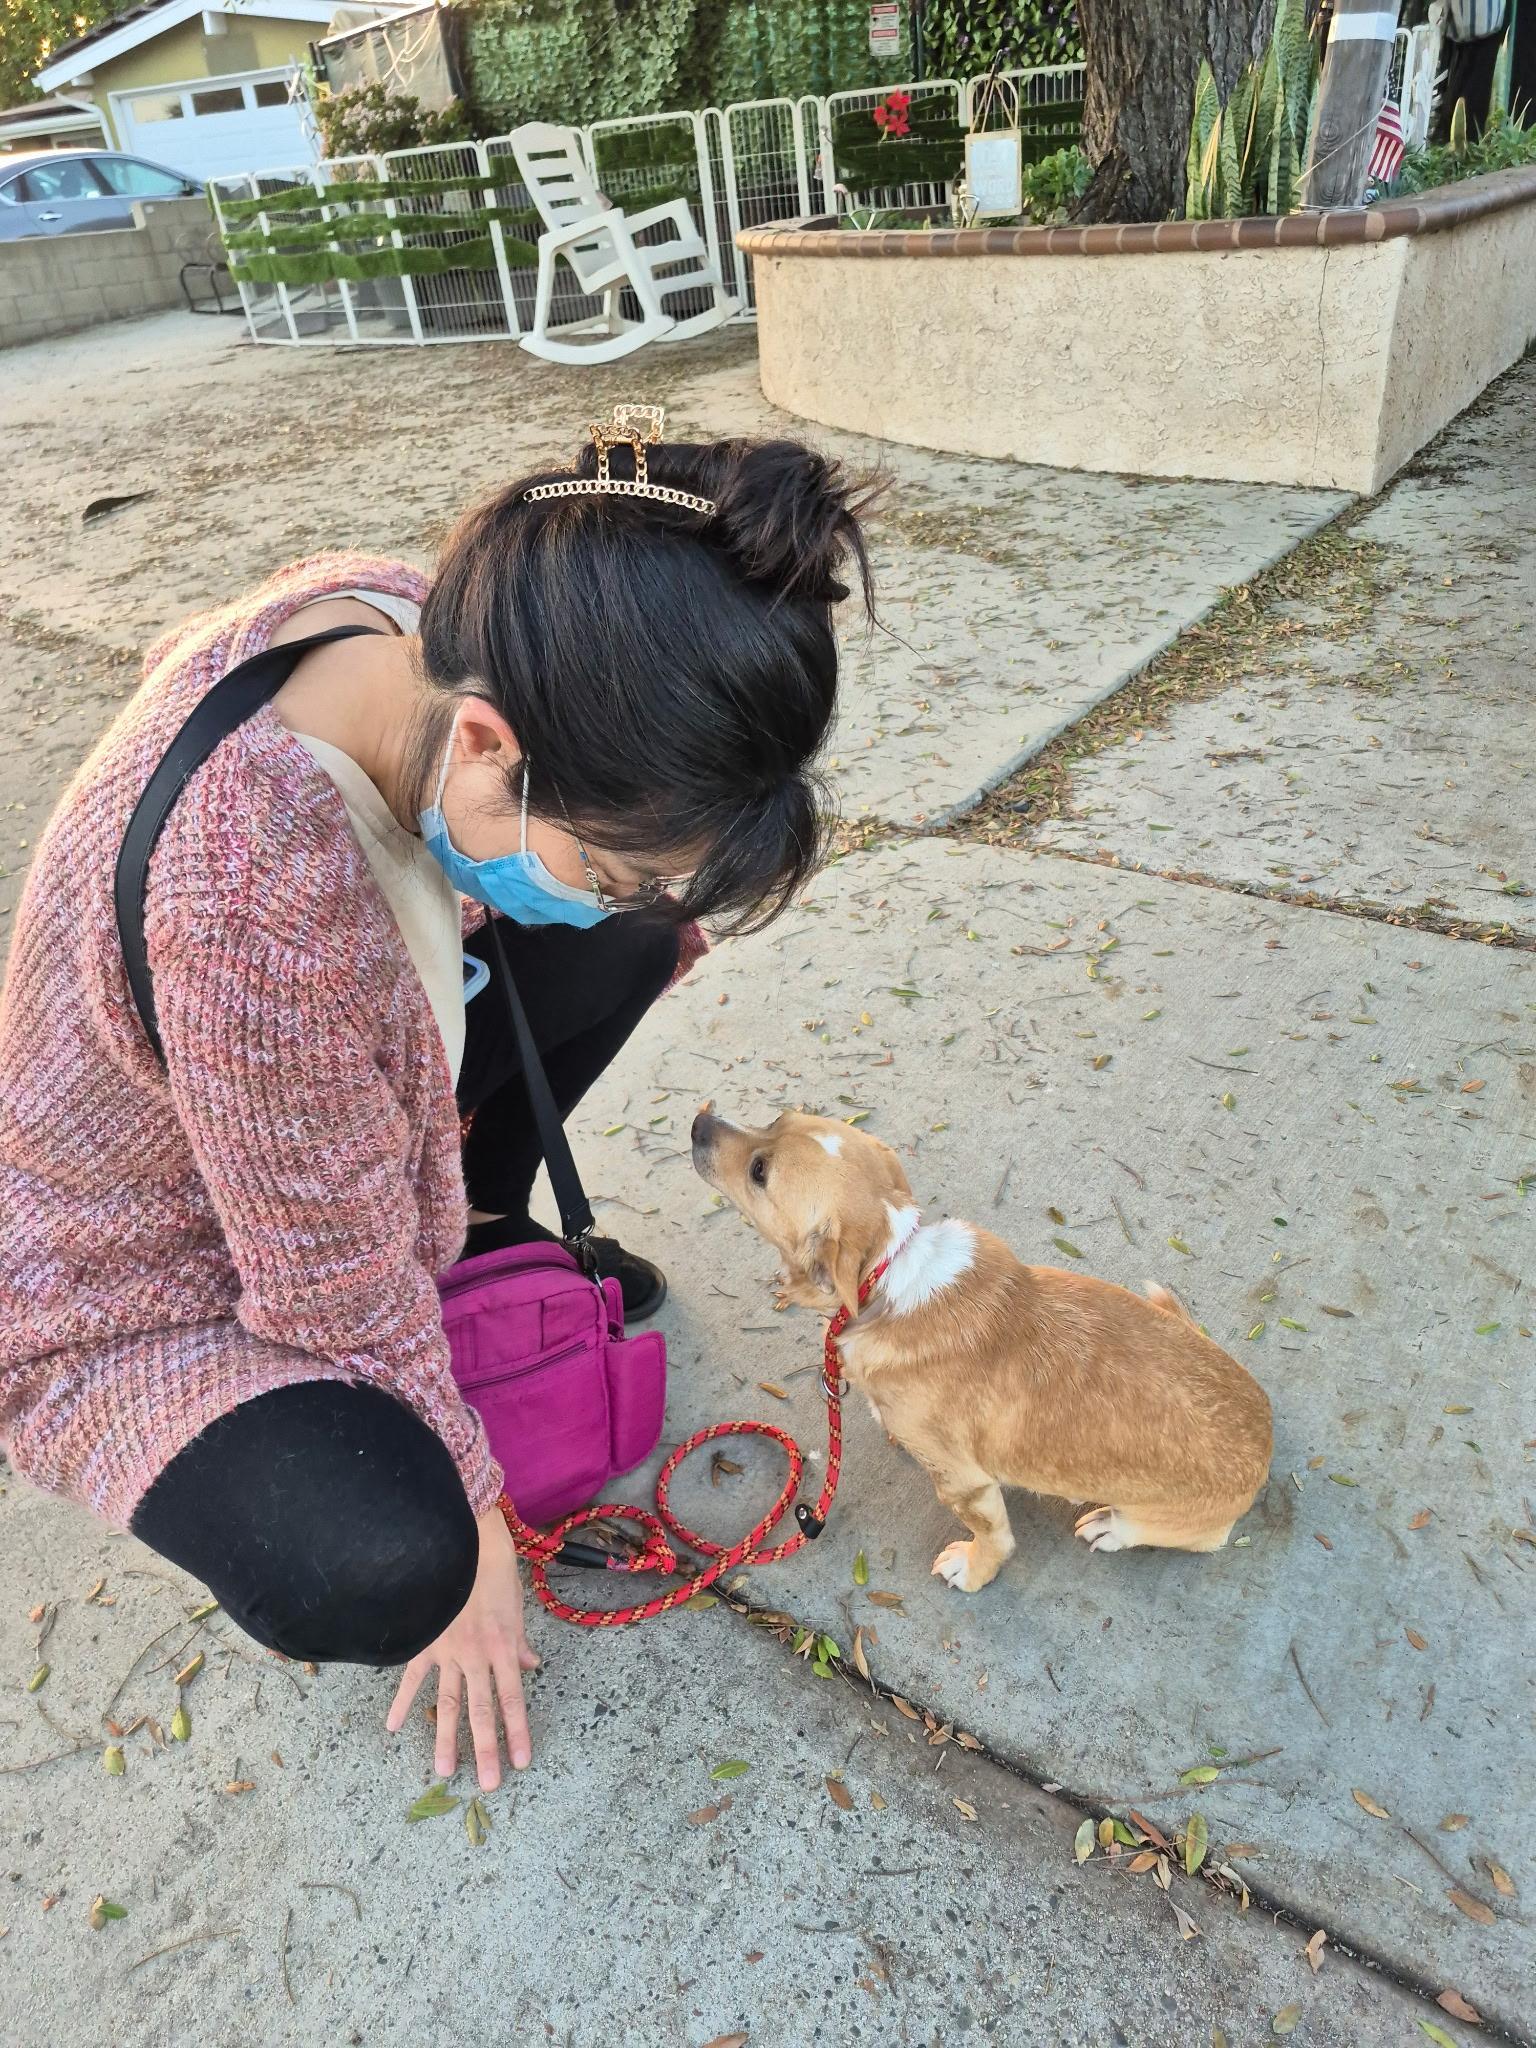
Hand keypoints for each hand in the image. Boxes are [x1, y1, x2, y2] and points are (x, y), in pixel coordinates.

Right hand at [385, 1507, 539, 1788]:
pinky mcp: (425, 1642)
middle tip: (488, 1784)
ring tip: (446, 1771)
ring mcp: (448, 1652)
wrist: (461, 1541)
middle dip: (486, 1750)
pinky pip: (413, 1678)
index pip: (513, 1699)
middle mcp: (477, 1657)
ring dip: (447, 1739)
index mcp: (504, 1647)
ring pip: (448, 1703)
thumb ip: (520, 1641)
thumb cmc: (494, 1567)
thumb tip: (530, 1666)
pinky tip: (393, 1727)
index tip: (522, 1762)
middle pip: (482, 1712)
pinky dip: (403, 1702)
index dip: (518, 1732)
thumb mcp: (516, 1604)